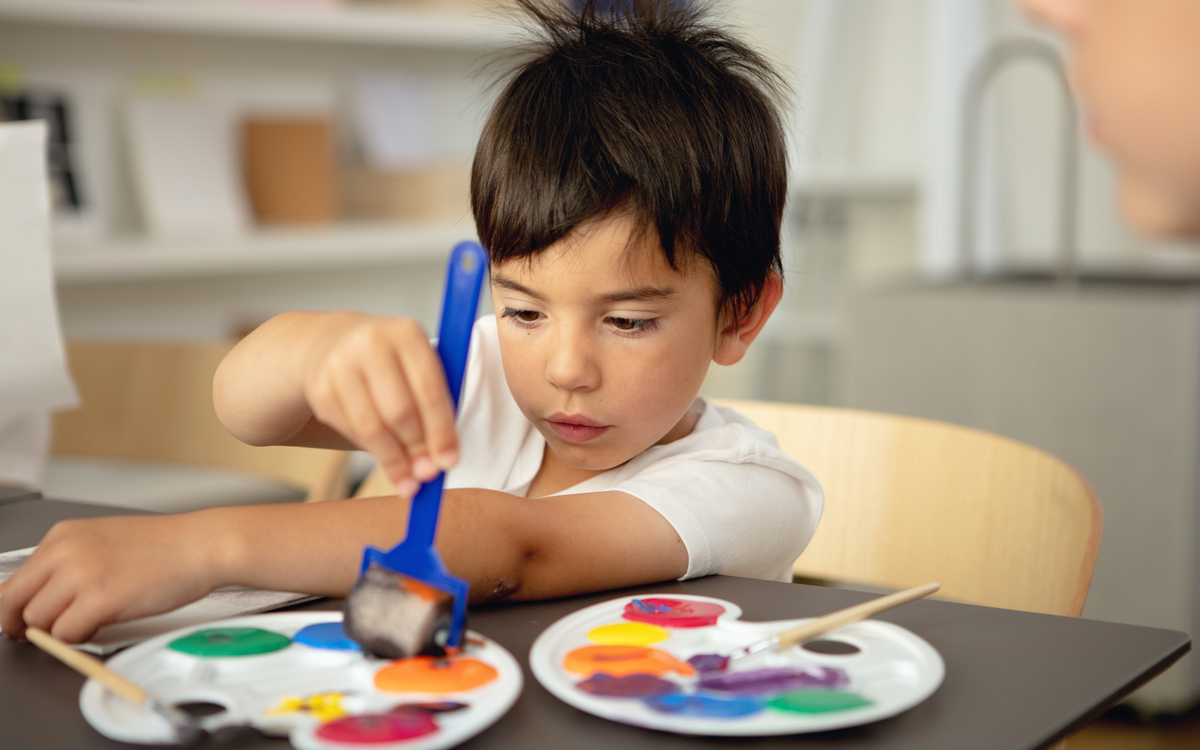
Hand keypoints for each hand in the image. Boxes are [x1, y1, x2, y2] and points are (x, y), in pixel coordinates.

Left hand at [0, 515, 219, 642]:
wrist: (202, 544)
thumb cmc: (165, 547)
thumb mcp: (104, 542)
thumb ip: (70, 566)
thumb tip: (44, 600)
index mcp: (63, 536)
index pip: (14, 581)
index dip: (14, 609)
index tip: (20, 622)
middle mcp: (65, 552)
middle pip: (12, 603)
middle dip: (22, 626)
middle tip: (40, 635)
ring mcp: (81, 574)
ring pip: (38, 622)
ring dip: (59, 631)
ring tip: (89, 622)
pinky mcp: (100, 599)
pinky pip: (66, 635)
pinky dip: (79, 638)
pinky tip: (101, 624)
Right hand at [302, 316, 458, 496]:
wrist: (332, 342)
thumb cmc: (391, 361)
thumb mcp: (417, 364)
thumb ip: (434, 402)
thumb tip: (440, 457)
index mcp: (407, 334)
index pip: (430, 390)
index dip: (441, 430)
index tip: (450, 461)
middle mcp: (371, 344)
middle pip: (400, 411)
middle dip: (417, 448)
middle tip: (428, 474)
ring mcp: (341, 366)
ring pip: (372, 427)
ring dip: (393, 461)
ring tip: (409, 482)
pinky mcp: (321, 390)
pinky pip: (351, 431)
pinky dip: (372, 451)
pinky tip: (386, 460)